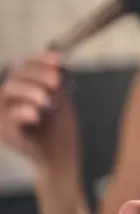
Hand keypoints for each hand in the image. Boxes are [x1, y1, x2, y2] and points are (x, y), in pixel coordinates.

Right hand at [0, 52, 79, 174]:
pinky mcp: (4, 131)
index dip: (40, 59)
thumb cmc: (59, 126)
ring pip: (8, 91)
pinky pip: (8, 117)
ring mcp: (3, 114)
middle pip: (16, 75)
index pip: (26, 66)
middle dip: (38, 74)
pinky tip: (37, 114)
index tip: (60, 60)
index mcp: (23, 87)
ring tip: (49, 100)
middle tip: (56, 81)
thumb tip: (58, 64)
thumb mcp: (61, 99)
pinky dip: (23, 112)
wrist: (60, 154)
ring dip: (30, 91)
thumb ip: (56, 83)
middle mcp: (9, 97)